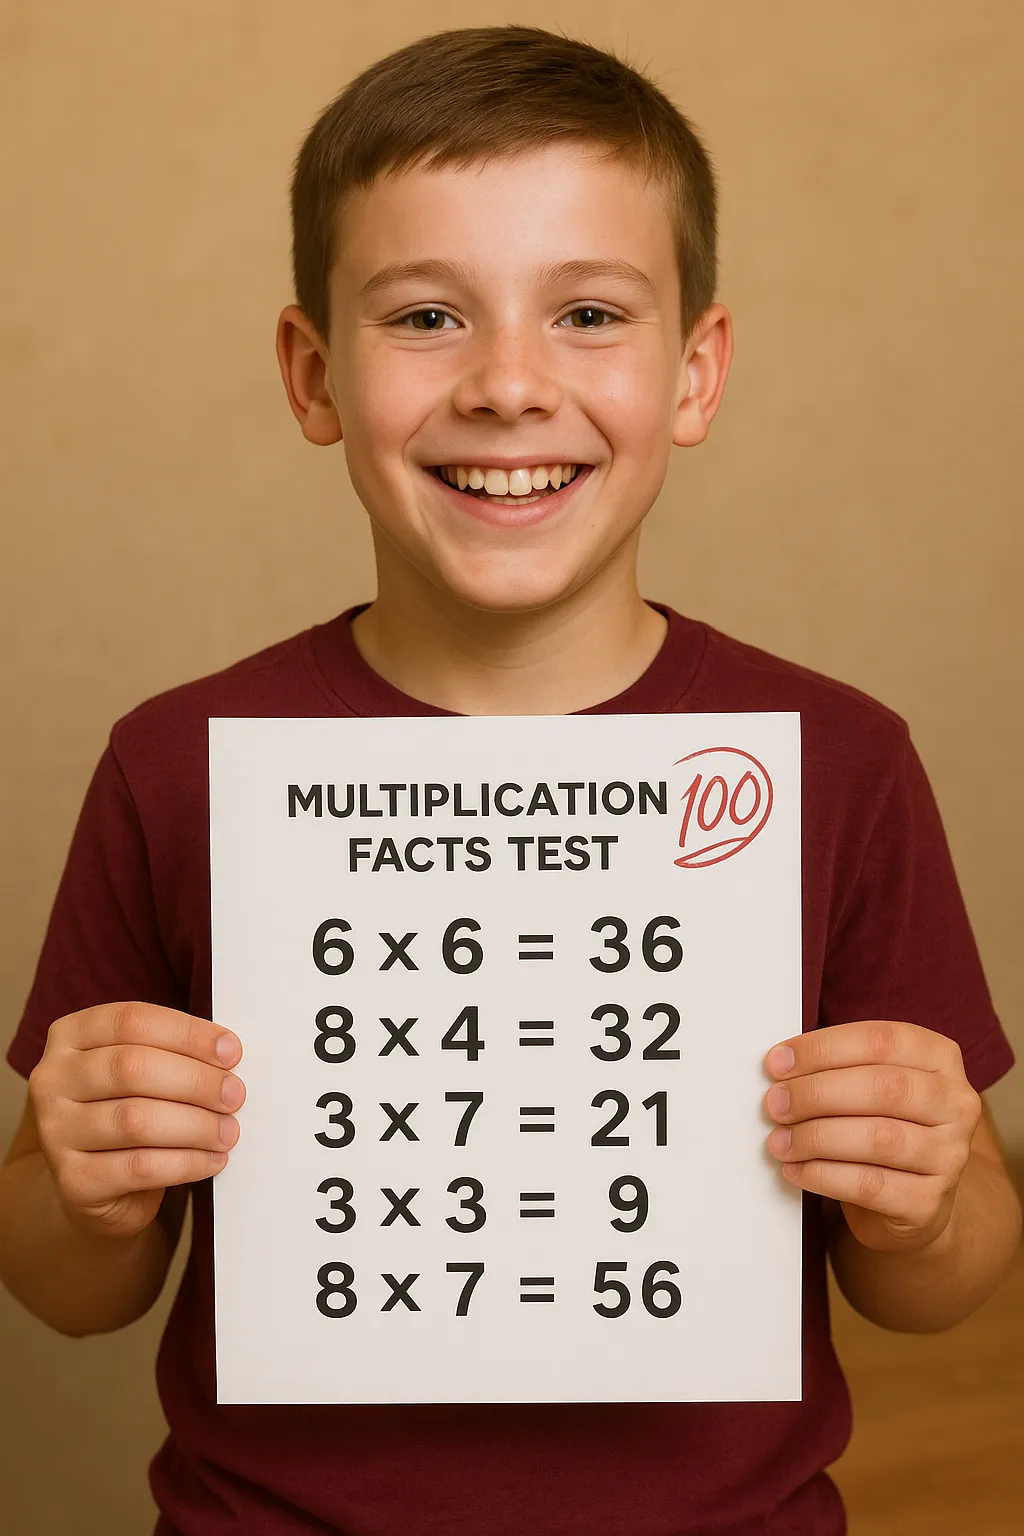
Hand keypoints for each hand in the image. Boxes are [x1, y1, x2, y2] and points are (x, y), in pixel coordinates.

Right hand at [28, 1002, 245, 1241]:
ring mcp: (55, 1131)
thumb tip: (227, 1053)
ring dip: (196, 1125)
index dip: (187, 1034)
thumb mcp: (142, 1071)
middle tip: (234, 1094)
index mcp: (70, 1036)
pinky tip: (212, 1160)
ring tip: (228, 1131)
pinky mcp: (73, 1181)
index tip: (231, 1051)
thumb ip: (172, 1052)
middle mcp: (52, 1079)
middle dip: (196, 1081)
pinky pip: (139, 1167)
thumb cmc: (130, 1111)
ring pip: (136, 1120)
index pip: (132, 1021)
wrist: (97, 1185)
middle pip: (132, 1068)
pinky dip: (186, 1162)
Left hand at [763, 1019, 980, 1252]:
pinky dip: (823, 1175)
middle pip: (882, 1087)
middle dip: (816, 1093)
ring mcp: (950, 1155)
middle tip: (776, 1103)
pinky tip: (797, 1170)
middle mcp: (956, 1103)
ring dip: (816, 1137)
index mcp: (940, 1058)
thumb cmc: (880, 1126)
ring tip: (780, 1141)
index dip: (823, 1048)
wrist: (910, 1200)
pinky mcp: (930, 1202)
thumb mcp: (869, 1085)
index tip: (778, 1062)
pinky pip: (870, 1185)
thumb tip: (781, 1064)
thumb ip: (837, 1067)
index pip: (882, 1040)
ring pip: (878, 1138)